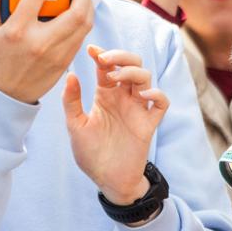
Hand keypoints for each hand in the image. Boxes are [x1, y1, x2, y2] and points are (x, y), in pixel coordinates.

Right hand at [0, 0, 94, 103]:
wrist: (5, 96)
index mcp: (18, 30)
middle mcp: (41, 42)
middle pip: (75, 11)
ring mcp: (57, 54)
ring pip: (84, 24)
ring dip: (88, 4)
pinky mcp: (66, 62)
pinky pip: (81, 36)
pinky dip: (84, 19)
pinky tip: (81, 9)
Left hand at [63, 45, 169, 203]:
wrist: (107, 180)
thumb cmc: (91, 153)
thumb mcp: (75, 126)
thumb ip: (71, 101)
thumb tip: (70, 74)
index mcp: (105, 96)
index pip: (107, 67)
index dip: (102, 55)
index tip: (91, 50)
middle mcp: (123, 98)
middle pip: (132, 65)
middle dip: (122, 56)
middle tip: (106, 59)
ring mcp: (137, 110)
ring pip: (146, 79)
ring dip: (134, 72)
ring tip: (118, 77)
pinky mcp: (149, 124)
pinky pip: (161, 103)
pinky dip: (157, 95)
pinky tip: (143, 96)